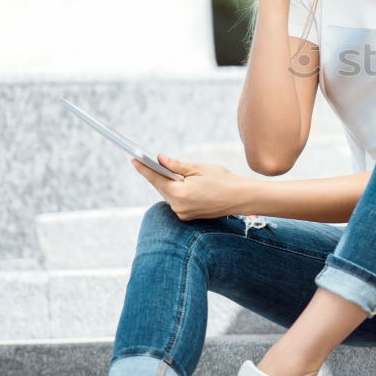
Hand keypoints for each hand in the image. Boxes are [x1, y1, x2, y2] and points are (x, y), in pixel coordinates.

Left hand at [131, 155, 253, 221]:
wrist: (241, 198)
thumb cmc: (223, 180)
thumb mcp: (199, 169)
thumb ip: (176, 165)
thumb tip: (159, 159)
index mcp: (180, 194)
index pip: (156, 179)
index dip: (144, 169)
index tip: (134, 160)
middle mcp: (178, 207)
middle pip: (161, 188)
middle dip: (155, 175)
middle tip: (145, 162)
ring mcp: (183, 214)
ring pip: (168, 195)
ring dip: (166, 183)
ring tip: (162, 171)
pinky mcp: (188, 216)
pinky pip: (176, 201)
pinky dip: (175, 191)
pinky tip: (177, 183)